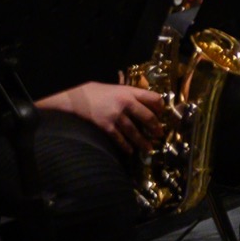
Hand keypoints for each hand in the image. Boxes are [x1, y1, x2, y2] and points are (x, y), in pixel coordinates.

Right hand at [44, 81, 171, 151]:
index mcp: (130, 92)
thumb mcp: (119, 89)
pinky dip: (125, 146)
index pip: (153, 98)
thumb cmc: (99, 92)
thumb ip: (133, 96)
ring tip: (149, 148)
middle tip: (159, 134)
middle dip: (155, 127)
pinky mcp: (105, 125)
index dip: (160, 107)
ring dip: (142, 141)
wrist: (77, 97)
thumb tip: (149, 108)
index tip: (162, 115)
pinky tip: (130, 151)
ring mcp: (115, 115)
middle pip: (147, 116)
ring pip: (134, 131)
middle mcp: (125, 102)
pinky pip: (118, 138)